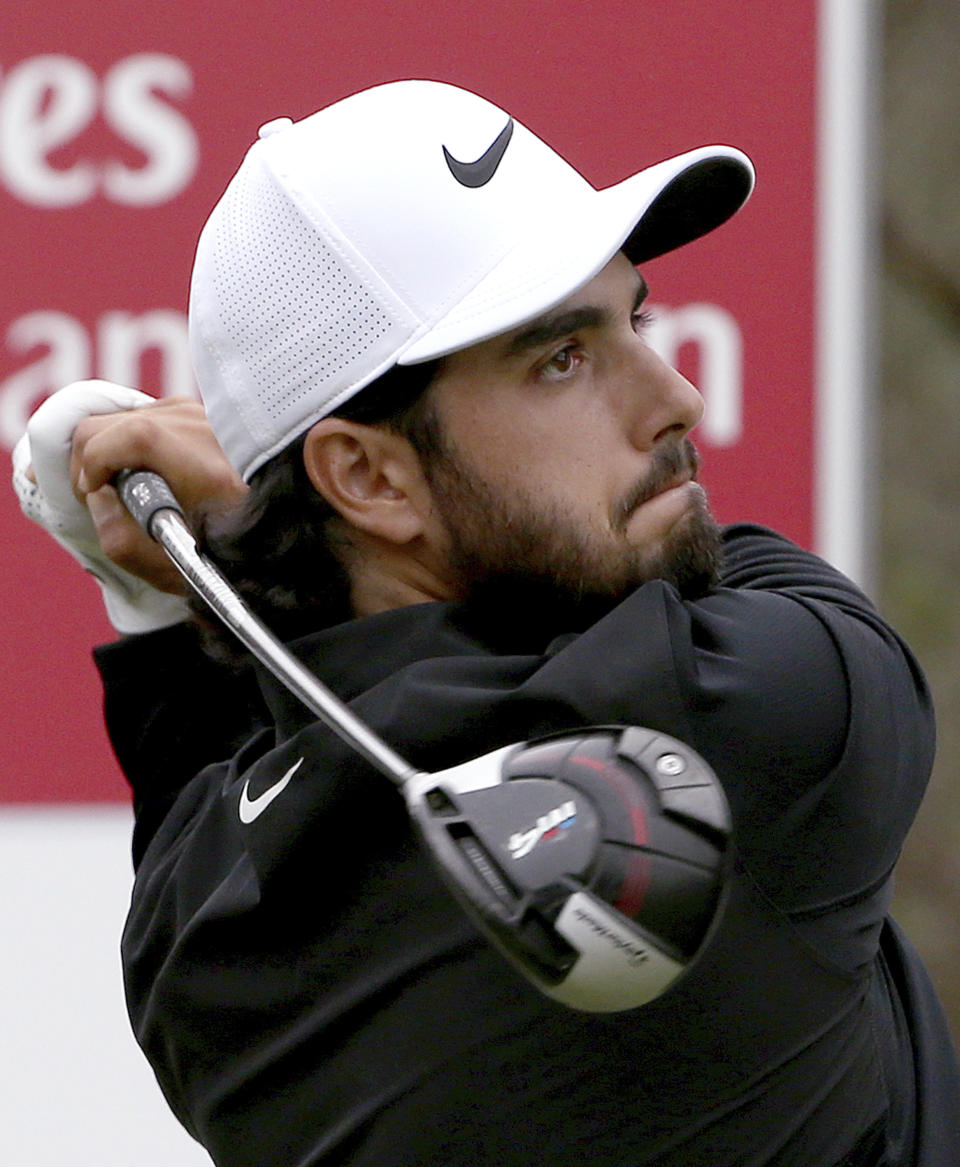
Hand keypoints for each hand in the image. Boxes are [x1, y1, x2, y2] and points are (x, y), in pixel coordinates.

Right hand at [13, 381, 247, 633]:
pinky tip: (143, 474)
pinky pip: (144, 416)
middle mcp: (208, 432)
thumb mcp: (168, 567)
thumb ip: (118, 536)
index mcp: (208, 471)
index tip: (93, 493)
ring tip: (124, 490)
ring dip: (108, 451)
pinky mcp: (198, 411)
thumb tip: (95, 492)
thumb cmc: (227, 558)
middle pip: (113, 422)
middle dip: (90, 459)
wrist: (278, 536)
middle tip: (98, 497)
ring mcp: (203, 416)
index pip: (136, 437)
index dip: (97, 460)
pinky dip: (128, 443)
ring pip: (123, 416)